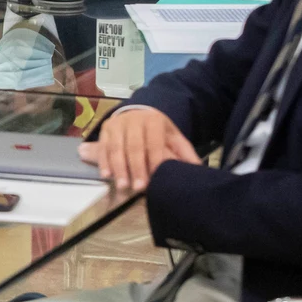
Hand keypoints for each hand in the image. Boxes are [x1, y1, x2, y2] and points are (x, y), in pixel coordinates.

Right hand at [79, 106, 200, 192]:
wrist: (138, 112)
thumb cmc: (158, 131)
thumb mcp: (173, 137)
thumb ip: (185, 153)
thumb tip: (199, 170)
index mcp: (153, 120)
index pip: (153, 143)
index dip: (153, 161)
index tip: (155, 179)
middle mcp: (133, 120)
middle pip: (133, 146)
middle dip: (135, 168)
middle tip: (137, 188)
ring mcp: (117, 124)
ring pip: (116, 147)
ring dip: (118, 168)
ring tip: (122, 186)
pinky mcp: (105, 129)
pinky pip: (103, 147)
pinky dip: (103, 162)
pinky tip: (107, 176)